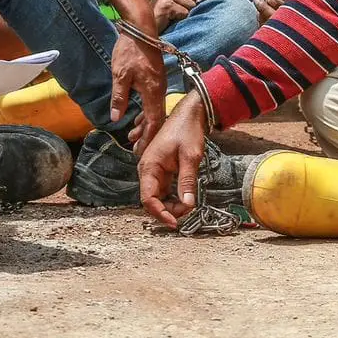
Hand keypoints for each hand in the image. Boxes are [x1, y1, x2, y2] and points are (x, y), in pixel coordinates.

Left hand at [110, 31, 165, 154]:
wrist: (141, 29)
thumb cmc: (130, 51)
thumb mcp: (120, 75)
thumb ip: (119, 98)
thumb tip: (116, 119)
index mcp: (153, 91)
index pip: (154, 121)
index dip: (148, 137)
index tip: (141, 151)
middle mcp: (160, 90)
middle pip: (156, 118)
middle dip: (147, 134)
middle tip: (136, 148)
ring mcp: (159, 84)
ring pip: (155, 110)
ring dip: (145, 124)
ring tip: (133, 135)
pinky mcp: (156, 79)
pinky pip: (153, 102)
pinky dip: (146, 113)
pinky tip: (137, 117)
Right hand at [138, 94, 207, 228]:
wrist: (190, 115)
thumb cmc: (187, 131)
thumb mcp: (190, 157)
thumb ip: (187, 181)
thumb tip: (188, 204)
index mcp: (149, 166)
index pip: (148, 198)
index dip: (160, 213)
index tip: (174, 222)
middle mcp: (148, 170)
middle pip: (152, 200)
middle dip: (168, 210)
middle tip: (188, 211)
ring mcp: (154, 171)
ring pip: (159, 197)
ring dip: (172, 205)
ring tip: (189, 204)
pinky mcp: (162, 171)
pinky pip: (165, 190)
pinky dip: (175, 197)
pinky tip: (186, 197)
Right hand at [148, 0, 197, 31]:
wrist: (144, 31)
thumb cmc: (157, 19)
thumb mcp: (165, 2)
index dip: (187, 0)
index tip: (176, 7)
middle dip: (187, 6)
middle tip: (174, 13)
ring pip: (191, 4)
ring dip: (183, 14)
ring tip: (170, 16)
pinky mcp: (167, 5)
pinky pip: (185, 13)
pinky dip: (179, 19)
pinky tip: (168, 20)